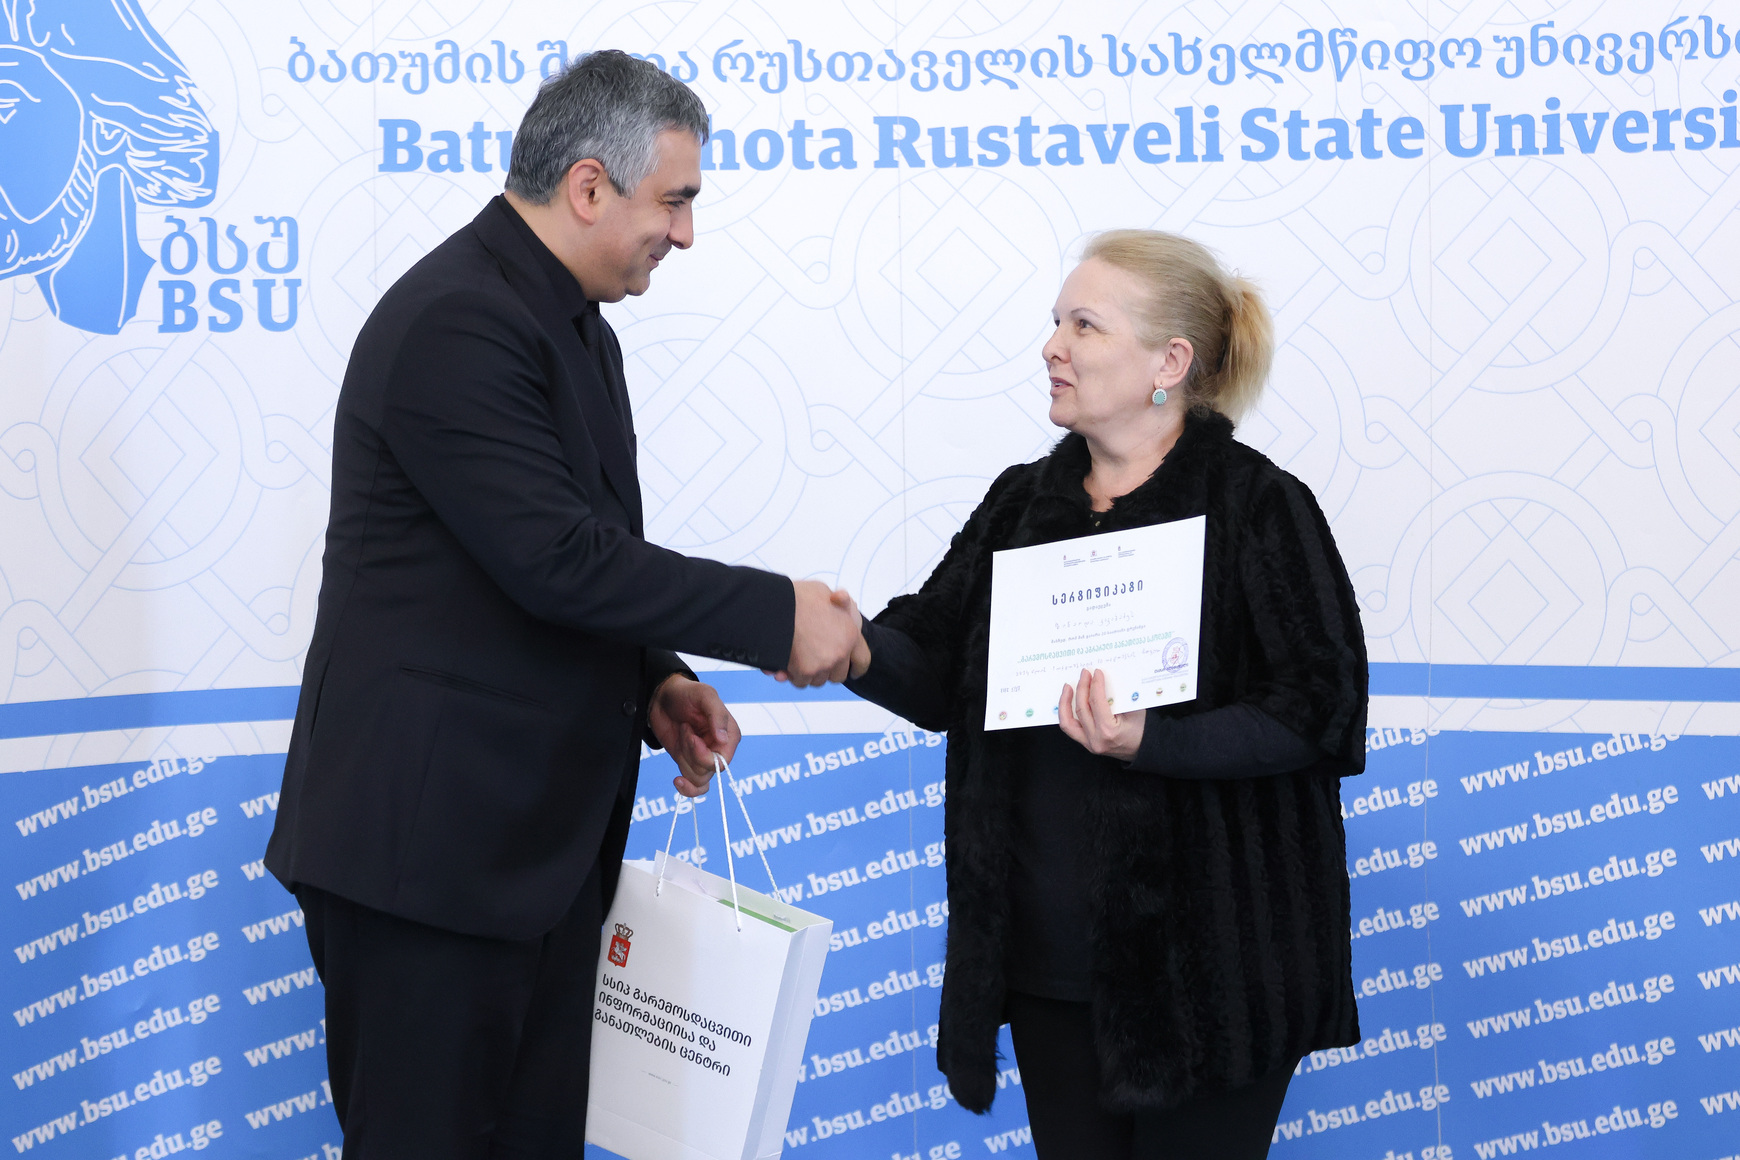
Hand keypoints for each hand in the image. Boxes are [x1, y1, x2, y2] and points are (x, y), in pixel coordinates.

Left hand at [648, 675, 740, 796]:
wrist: (662, 697)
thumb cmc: (687, 693)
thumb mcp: (705, 695)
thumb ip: (717, 715)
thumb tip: (723, 739)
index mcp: (730, 735)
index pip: (724, 759)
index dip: (705, 754)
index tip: (691, 737)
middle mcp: (720, 749)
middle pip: (710, 770)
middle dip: (692, 754)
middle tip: (684, 730)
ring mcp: (703, 758)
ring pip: (699, 778)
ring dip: (684, 759)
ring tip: (681, 735)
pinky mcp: (688, 763)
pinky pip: (695, 786)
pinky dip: (688, 789)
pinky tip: (677, 781)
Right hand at [784, 579, 861, 686]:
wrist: (773, 606)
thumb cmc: (797, 597)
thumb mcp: (823, 592)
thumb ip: (837, 600)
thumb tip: (840, 597)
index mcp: (851, 633)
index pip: (862, 660)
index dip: (857, 667)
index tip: (853, 672)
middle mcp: (840, 652)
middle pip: (838, 675)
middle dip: (828, 671)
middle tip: (816, 661)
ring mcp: (823, 664)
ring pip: (818, 680)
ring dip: (810, 674)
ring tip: (799, 659)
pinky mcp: (804, 672)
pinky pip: (801, 681)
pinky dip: (793, 676)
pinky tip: (786, 665)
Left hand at [1058, 668, 1145, 761]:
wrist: (1144, 748)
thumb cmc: (1141, 729)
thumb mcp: (1134, 709)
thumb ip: (1119, 695)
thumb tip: (1102, 678)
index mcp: (1109, 731)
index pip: (1096, 702)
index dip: (1095, 684)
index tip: (1096, 673)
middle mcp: (1096, 739)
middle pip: (1082, 708)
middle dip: (1082, 687)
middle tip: (1085, 674)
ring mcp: (1089, 743)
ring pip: (1068, 721)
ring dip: (1065, 702)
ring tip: (1068, 687)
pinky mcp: (1086, 744)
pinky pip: (1070, 728)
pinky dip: (1066, 714)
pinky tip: (1067, 702)